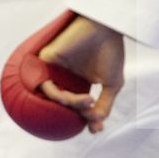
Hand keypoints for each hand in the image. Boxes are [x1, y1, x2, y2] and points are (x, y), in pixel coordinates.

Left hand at [37, 15, 124, 132]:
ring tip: (89, 101)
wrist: (107, 28)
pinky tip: (78, 97)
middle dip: (80, 114)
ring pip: (55, 99)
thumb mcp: (113, 84)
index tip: (97, 129)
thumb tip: (96, 124)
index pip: (76, 108)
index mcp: (78, 83)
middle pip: (64, 106)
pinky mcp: (46, 61)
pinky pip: (45, 86)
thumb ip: (105, 105)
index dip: (85, 120)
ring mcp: (55, 70)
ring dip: (72, 105)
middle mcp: (64, 77)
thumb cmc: (111, 51)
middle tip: (94, 112)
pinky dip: (60, 97)